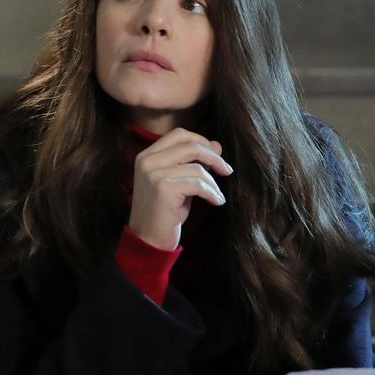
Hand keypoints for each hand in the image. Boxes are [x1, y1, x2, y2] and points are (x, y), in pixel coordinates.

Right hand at [128, 128, 231, 250]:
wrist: (148, 239)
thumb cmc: (166, 211)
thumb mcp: (181, 182)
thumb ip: (194, 163)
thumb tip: (217, 144)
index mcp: (147, 155)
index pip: (179, 134)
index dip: (201, 141)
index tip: (216, 154)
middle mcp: (147, 161)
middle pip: (190, 146)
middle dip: (214, 157)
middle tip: (227, 170)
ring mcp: (153, 173)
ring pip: (197, 168)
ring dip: (213, 183)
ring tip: (217, 196)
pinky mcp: (163, 188)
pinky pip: (198, 184)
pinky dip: (212, 193)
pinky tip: (216, 202)